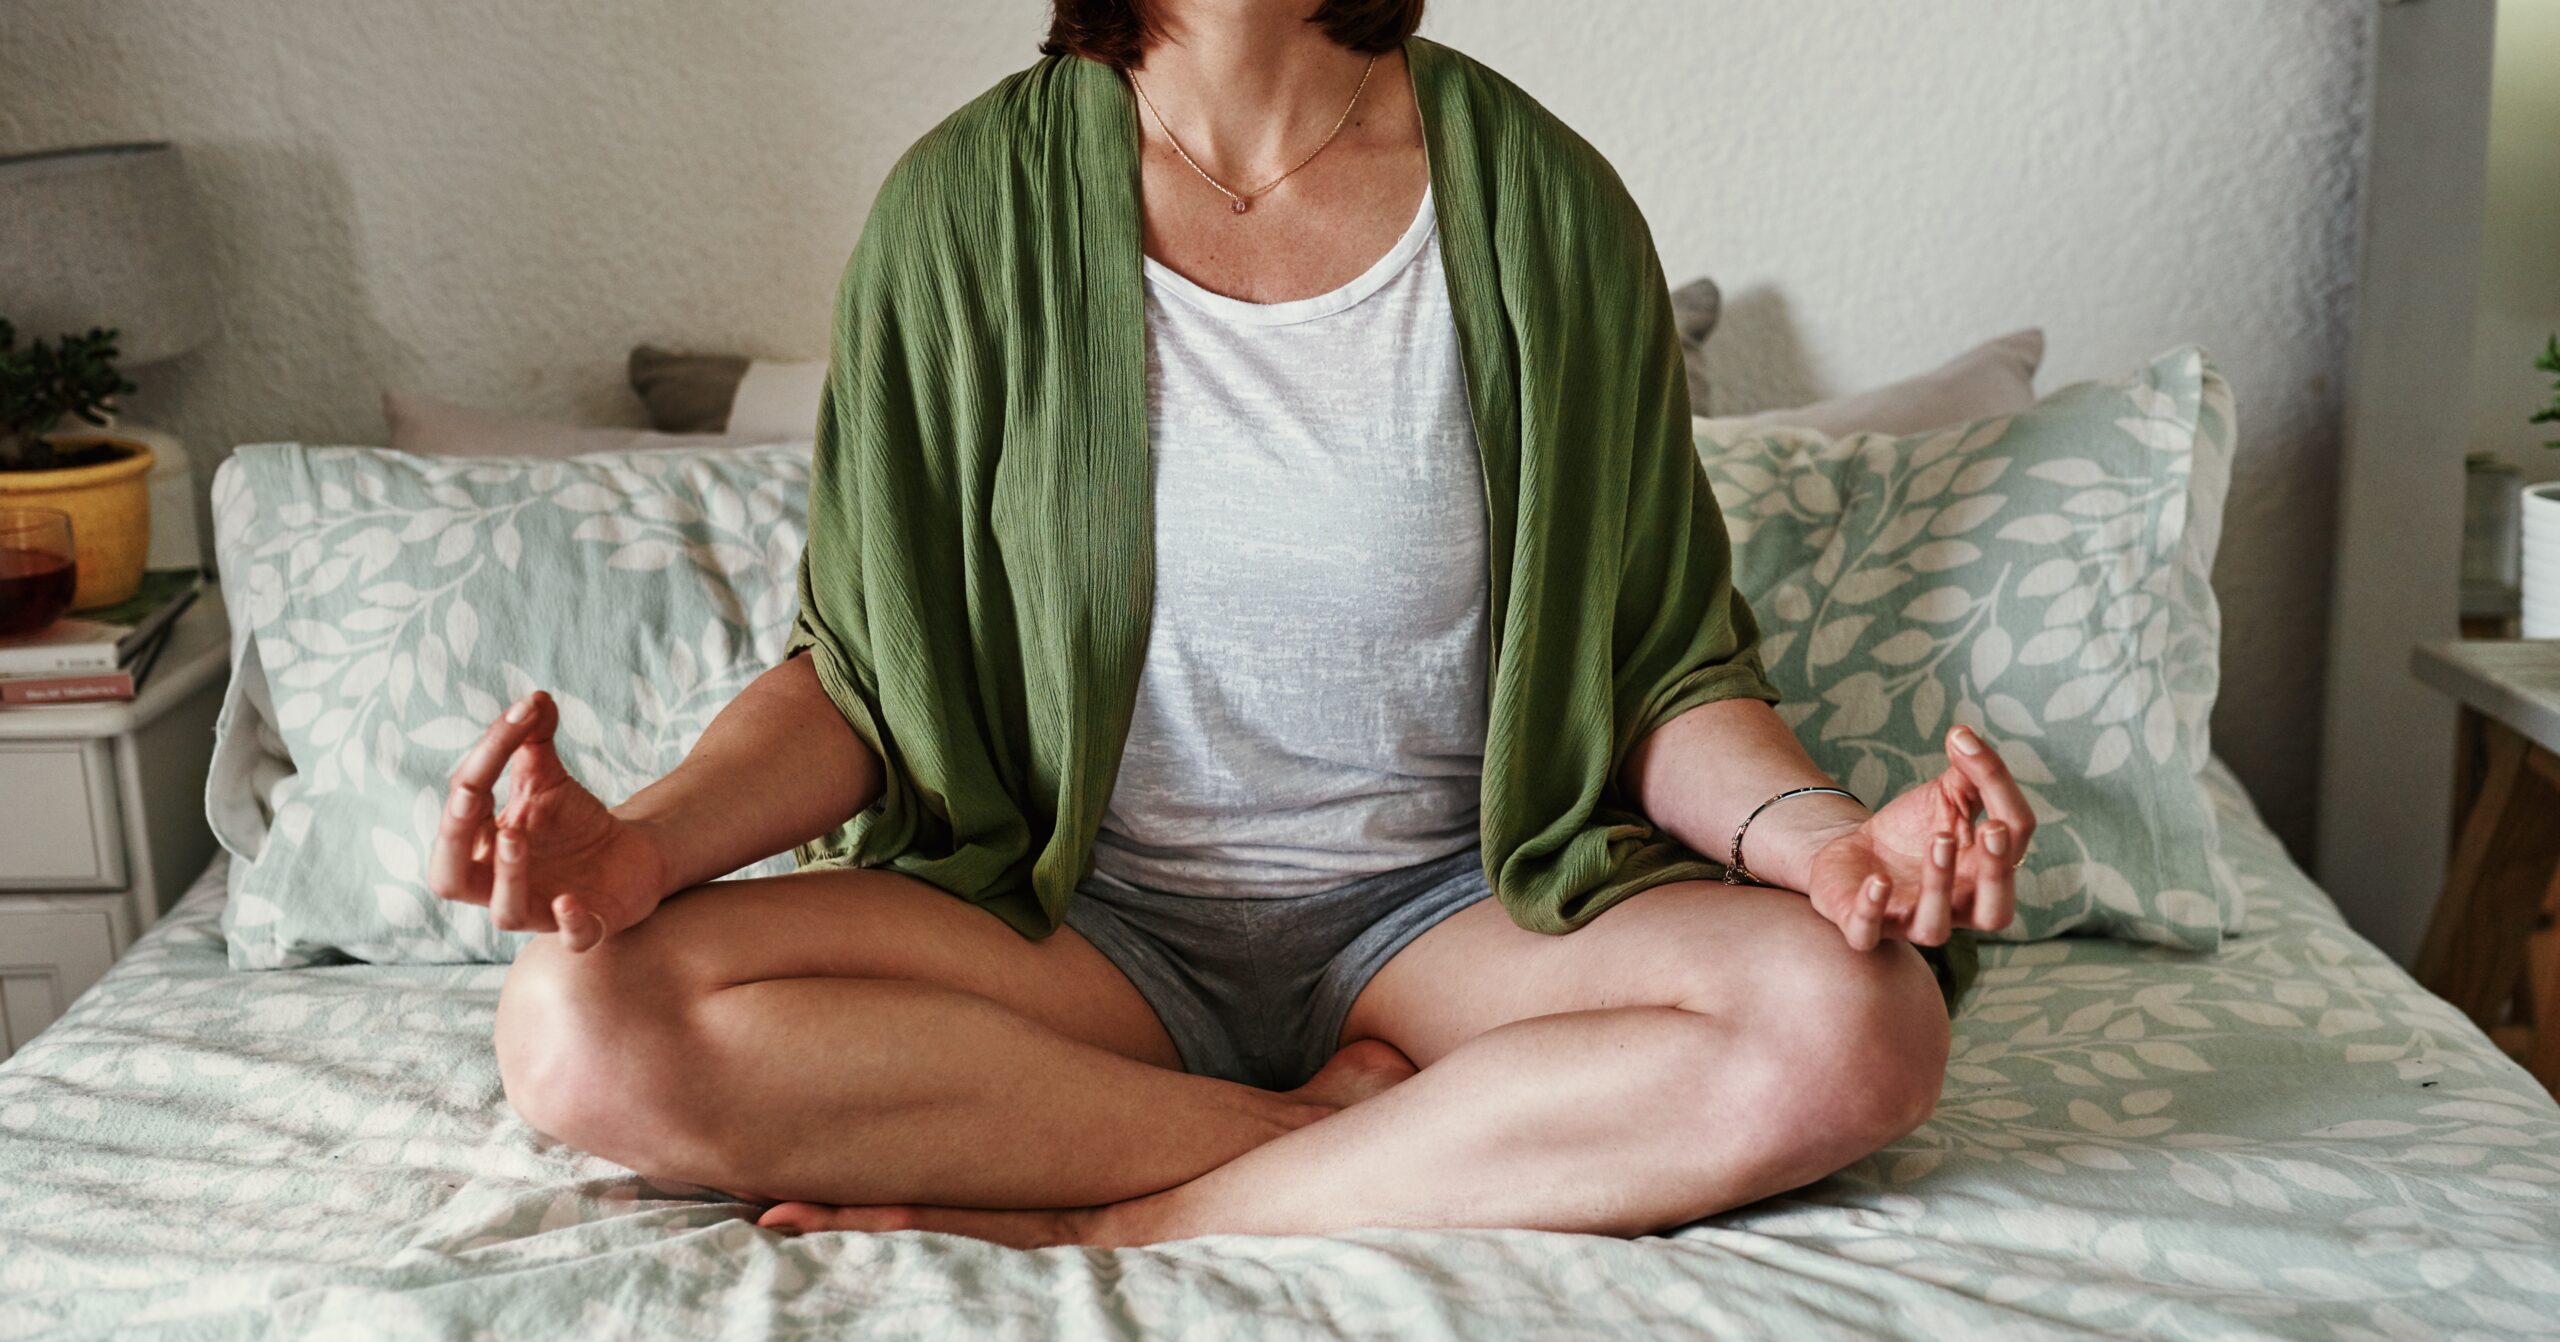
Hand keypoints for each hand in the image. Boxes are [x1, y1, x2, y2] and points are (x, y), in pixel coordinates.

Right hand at [427, 691, 672, 951]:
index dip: (485, 756)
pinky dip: (569, 923)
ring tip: (516, 833)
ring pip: (504, 912)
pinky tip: (570, 901)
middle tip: (468, 796)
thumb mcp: (549, 777)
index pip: (464, 801)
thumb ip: (533, 739)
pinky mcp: (587, 924)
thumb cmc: (573, 821)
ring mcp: (540, 908)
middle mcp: (498, 882)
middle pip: (447, 877)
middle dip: (451, 838)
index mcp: (480, 843)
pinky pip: (573, 938)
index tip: (520, 715)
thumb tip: (536, 696)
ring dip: (507, 874)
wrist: (630, 855)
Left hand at [1805, 724, 2035, 949]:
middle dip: (1997, 871)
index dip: (2002, 795)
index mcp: (1987, 873)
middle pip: (1996, 911)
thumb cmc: (1911, 830)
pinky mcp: (1864, 928)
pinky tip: (1877, 881)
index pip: (2014, 840)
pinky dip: (1873, 910)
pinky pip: (1870, 933)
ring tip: (1938, 840)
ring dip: (1940, 884)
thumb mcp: (1944, 797)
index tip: (1967, 748)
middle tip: (1990, 828)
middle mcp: (1958, 907)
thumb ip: (1967, 771)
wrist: (1853, 852)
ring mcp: (1911, 921)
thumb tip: (1962, 733)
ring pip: (1936, 926)